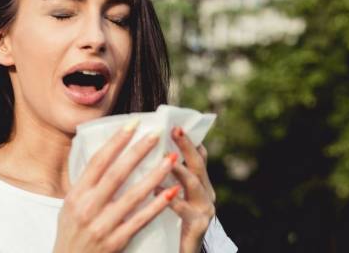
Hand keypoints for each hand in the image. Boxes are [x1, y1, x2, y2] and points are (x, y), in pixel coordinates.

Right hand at [53, 119, 180, 252]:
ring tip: (171, 159)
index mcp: (76, 195)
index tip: (133, 123)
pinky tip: (171, 193)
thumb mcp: (69, 206)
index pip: (98, 161)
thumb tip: (104, 156)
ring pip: (133, 195)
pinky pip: (140, 220)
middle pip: (117, 173)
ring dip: (154, 175)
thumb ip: (86, 185)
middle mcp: (88, 207)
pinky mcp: (115, 241)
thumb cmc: (71, 234)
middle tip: (156, 134)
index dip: (116, 141)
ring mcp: (102, 225)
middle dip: (138, 151)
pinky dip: (156, 206)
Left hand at [155, 126, 216, 252]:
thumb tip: (142, 150)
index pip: (195, 156)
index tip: (175, 122)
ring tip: (167, 159)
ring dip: (181, 170)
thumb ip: (162, 176)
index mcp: (197, 184)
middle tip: (175, 130)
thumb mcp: (168, 196)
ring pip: (195, 184)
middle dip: (187, 146)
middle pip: (197, 164)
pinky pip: (186, 210)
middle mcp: (205, 193)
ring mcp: (205, 209)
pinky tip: (158, 191)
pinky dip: (172, 199)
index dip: (187, 139)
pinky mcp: (198, 227)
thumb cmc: (168, 224)